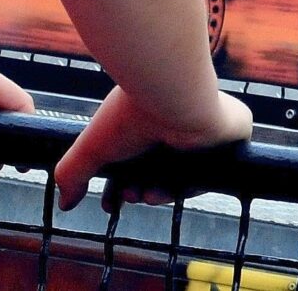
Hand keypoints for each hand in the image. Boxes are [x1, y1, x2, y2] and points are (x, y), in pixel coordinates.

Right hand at [53, 85, 252, 210]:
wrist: (168, 92)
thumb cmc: (129, 114)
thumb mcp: (91, 149)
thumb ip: (72, 174)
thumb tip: (63, 204)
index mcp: (150, 122)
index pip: (138, 164)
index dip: (122, 189)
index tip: (109, 204)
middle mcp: (178, 125)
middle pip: (161, 175)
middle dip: (139, 193)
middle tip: (127, 197)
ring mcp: (207, 130)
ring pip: (186, 178)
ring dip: (161, 194)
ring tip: (143, 195)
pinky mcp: (234, 131)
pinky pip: (215, 171)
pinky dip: (190, 187)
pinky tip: (167, 190)